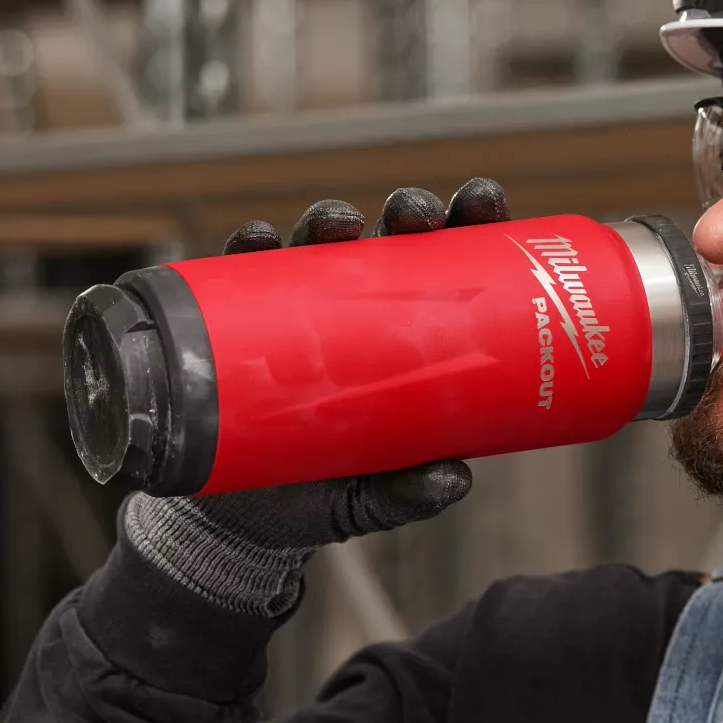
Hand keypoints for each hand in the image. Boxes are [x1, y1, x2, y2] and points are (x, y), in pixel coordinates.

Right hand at [118, 178, 510, 614]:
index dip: (469, 223)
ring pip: (318, 244)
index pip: (450, 265)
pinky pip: (240, 274)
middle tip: (417, 214)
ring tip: (338, 221)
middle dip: (407, 211)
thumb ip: (410, 493)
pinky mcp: (239, 323)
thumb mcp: (374, 497)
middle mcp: (358, 309)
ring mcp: (298, 310)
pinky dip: (248, 250)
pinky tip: (257, 241)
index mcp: (410, 331)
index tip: (483, 202)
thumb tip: (453, 479)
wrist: (245, 519)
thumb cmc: (328, 490)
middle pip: (390, 239)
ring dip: (329, 218)